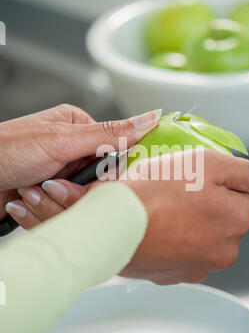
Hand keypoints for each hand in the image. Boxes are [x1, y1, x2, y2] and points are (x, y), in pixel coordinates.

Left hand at [1, 105, 160, 219]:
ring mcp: (58, 175)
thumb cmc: (6, 150)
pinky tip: (24, 200)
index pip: (113, 156)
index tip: (94, 182)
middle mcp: (69, 151)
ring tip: (29, 189)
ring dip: (52, 202)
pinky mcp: (48, 197)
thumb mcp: (62, 140)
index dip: (105, 174)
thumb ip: (110, 133)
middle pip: (96, 183)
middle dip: (71, 190)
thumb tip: (150, 118)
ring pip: (79, 202)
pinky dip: (43, 212)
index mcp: (77, 128)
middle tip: (48, 183)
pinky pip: (62, 213)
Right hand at [12, 149, 248, 283]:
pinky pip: (179, 250)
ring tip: (161, 208)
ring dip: (188, 222)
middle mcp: (223, 251)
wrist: (111, 226)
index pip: (246, 195)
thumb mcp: (205, 163)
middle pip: (224, 217)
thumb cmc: (155, 192)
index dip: (222, 180)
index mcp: (237, 221)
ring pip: (201, 235)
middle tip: (176, 189)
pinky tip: (154, 227)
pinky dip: (171, 239)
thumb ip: (243, 171)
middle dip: (207, 203)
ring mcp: (196, 267)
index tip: (198, 177)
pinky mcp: (171, 274)